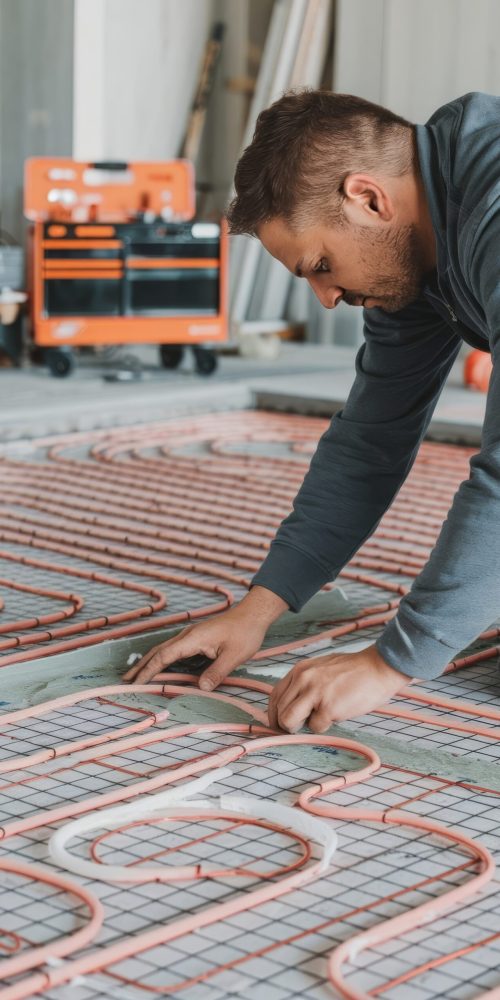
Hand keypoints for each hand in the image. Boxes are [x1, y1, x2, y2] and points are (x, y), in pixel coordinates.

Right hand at [123, 586, 287, 689]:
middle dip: (141, 666)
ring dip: (149, 662)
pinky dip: (162, 659)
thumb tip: (201, 688)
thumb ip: (217, 672)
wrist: (253, 614)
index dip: (148, 671)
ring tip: (136, 675)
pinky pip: (174, 650)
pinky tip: (161, 668)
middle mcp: (187, 636)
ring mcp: (191, 636)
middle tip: (125, 681)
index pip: (163, 657)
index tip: (136, 683)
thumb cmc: (245, 632)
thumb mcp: (234, 655)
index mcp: (192, 639)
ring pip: (164, 650)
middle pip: (157, 652)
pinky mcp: (196, 639)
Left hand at [268, 644, 406, 732]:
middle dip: (286, 725)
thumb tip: (294, 705)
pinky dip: (325, 726)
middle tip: (300, 729)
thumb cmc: (354, 671)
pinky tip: (338, 714)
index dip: (274, 714)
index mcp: (300, 670)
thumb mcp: (322, 668)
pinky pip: (316, 727)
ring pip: (289, 721)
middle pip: (279, 711)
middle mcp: (303, 679)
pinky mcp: (328, 707)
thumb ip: (305, 683)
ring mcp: (314, 693)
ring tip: (318, 720)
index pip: (274, 696)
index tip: (278, 725)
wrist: (378, 668)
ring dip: (300, 727)